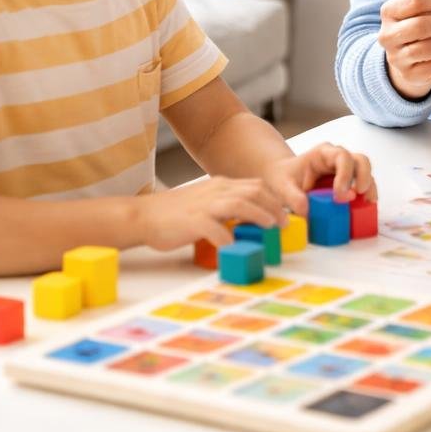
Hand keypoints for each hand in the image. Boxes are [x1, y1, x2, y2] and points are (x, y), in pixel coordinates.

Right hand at [136, 176, 284, 250]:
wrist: (143, 215)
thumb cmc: (175, 212)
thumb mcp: (206, 200)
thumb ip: (227, 204)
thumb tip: (252, 218)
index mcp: (220, 185)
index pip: (255, 186)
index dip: (275, 198)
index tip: (287, 212)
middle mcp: (215, 191)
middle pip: (254, 192)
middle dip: (274, 206)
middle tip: (285, 223)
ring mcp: (204, 205)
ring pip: (240, 204)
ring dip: (259, 215)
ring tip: (271, 227)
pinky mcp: (192, 221)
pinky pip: (215, 228)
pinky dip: (228, 237)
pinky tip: (235, 246)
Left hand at [262, 143, 375, 217]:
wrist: (284, 178)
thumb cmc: (284, 177)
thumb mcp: (282, 186)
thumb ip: (292, 197)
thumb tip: (306, 210)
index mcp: (323, 153)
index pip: (342, 156)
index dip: (345, 174)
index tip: (339, 194)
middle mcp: (338, 158)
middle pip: (360, 160)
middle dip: (363, 176)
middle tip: (360, 193)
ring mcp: (346, 169)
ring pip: (365, 171)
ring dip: (369, 186)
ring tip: (368, 202)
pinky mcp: (349, 182)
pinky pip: (363, 184)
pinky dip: (367, 194)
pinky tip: (366, 206)